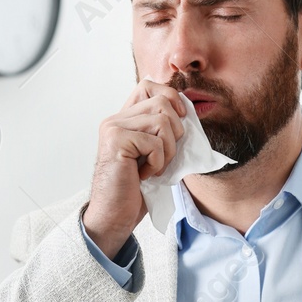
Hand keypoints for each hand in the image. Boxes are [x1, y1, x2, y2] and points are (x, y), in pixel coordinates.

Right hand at [84, 81, 186, 257]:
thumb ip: (163, 131)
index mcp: (124, 119)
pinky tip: (144, 175)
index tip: (180, 120)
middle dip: (175, 132)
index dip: (171, 97)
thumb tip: (188, 111)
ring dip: (167, 151)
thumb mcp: (155, 154)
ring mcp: (114, 128)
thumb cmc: (136, 190)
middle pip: (162, 102)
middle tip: (163, 157)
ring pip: (162, 121)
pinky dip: (158, 163)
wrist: (115, 216)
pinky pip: (154, 142)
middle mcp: (115, 119)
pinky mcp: (116, 141)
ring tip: (153, 168)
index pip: (149, 85)